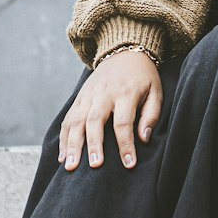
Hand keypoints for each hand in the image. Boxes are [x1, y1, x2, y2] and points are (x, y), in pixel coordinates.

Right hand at [58, 49, 162, 171]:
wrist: (124, 51)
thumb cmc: (143, 77)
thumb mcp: (155, 91)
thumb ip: (151, 115)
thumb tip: (144, 139)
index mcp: (125, 93)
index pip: (123, 122)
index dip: (126, 144)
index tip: (129, 164)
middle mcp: (104, 94)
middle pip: (95, 120)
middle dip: (94, 144)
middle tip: (94, 165)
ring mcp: (88, 95)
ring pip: (76, 120)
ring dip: (72, 144)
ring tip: (71, 167)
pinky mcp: (79, 97)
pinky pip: (68, 118)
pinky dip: (63, 138)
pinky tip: (62, 157)